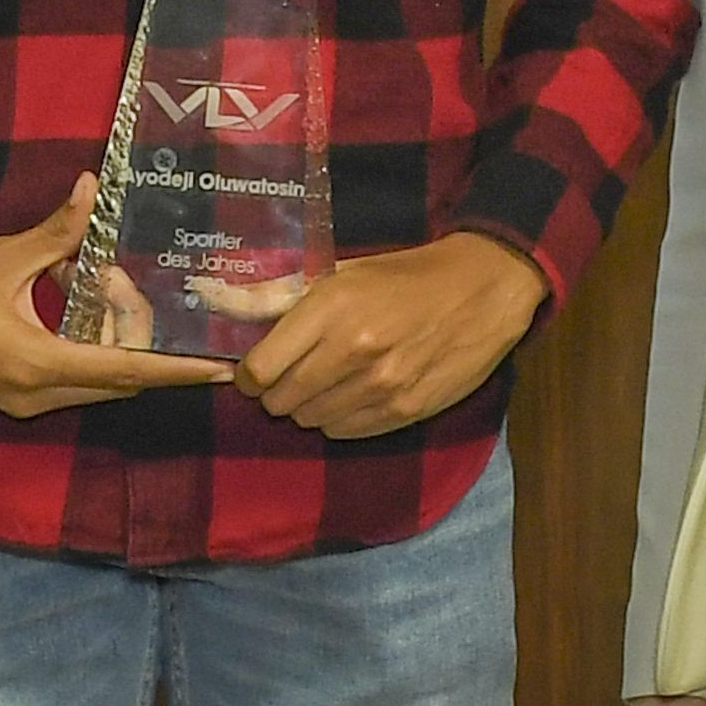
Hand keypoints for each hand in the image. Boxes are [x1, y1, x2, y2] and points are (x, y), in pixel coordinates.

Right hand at [0, 176, 232, 418]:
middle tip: (174, 312)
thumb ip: (54, 233)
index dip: (174, 369)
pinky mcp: (16, 398)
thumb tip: (91, 189)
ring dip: (118, 348)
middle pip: (118, 381)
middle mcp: (38, 394)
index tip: (218, 369)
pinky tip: (94, 317)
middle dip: (150, 348)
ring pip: (97, 383)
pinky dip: (94, 354)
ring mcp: (26, 403)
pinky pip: (74, 383)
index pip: (124, 371)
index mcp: (36, 363)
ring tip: (124, 299)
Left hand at [233, 232, 545, 436]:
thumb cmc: (404, 276)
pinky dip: (337, 420)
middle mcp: (351, 351)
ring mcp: (380, 387)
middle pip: (281, 400)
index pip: (261, 368)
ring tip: (324, 384)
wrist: (481, 291)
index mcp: (330, 308)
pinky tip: (349, 397)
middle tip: (288, 377)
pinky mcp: (405, 412)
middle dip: (275, 392)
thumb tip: (224, 307)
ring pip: (310, 420)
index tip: (254, 372)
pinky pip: (345, 432)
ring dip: (306, 407)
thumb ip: (281, 296)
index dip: (249, 376)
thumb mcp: (341, 273)